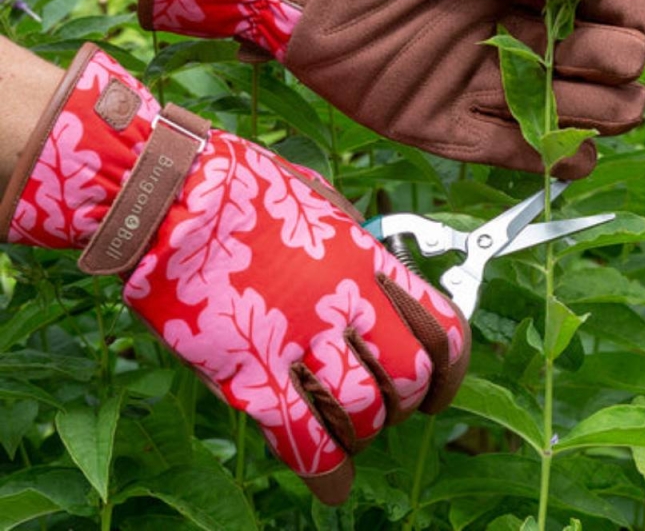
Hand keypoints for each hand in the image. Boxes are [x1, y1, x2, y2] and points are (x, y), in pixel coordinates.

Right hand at [0, 43, 469, 503]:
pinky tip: (332, 480)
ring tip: (351, 431)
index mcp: (366, 257)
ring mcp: (300, 339)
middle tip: (391, 408)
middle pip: (409, 377)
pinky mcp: (252, 372)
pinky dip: (327, 470)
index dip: (452, 369)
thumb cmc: (243, 185)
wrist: (172, 195)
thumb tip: (371, 266)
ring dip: (365, 431)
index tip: (438, 386)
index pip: (441, 327)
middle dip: (408, 402)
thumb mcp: (319, 197)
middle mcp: (345, 302)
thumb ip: (353, 239)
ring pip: (364, 412)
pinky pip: (306, 441)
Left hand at [138, 0, 644, 176]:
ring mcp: (491, 92)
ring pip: (581, 121)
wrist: (303, 0)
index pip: (629, 8)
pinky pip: (518, 155)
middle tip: (561, 54)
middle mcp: (523, 43)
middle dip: (611, 68)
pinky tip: (560, 150)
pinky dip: (552, 158)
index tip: (610, 13)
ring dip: (586, 114)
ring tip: (537, 91)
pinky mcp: (451, 132)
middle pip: (619, 72)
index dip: (640, 17)